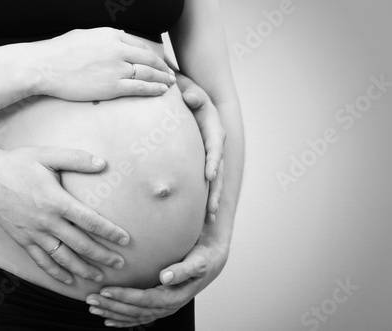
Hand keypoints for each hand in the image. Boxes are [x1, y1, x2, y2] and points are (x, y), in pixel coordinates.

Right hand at [0, 145, 129, 283]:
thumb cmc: (17, 163)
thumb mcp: (47, 155)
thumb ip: (76, 158)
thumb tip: (103, 163)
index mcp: (56, 201)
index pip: (90, 221)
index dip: (110, 232)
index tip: (125, 240)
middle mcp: (46, 222)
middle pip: (81, 244)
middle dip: (103, 256)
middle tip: (120, 264)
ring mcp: (33, 233)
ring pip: (63, 258)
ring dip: (82, 269)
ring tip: (99, 277)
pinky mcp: (22, 240)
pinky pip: (41, 261)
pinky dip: (55, 273)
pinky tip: (67, 280)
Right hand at [16, 28, 175, 100]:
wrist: (45, 67)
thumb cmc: (59, 52)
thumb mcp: (84, 35)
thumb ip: (104, 38)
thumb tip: (117, 37)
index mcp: (111, 35)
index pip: (139, 44)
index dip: (153, 54)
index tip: (158, 61)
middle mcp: (118, 49)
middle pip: (148, 58)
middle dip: (162, 67)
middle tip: (170, 74)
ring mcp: (116, 68)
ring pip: (148, 73)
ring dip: (162, 78)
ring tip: (170, 83)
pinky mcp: (112, 86)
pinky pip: (139, 87)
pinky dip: (154, 89)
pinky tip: (162, 91)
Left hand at [85, 221, 229, 327]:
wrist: (210, 261)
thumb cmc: (202, 257)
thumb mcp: (197, 261)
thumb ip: (182, 269)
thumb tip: (165, 277)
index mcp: (175, 295)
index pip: (145, 300)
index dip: (125, 297)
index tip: (106, 290)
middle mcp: (168, 305)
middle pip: (136, 310)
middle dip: (112, 306)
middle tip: (91, 299)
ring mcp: (164, 308)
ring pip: (134, 315)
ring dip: (113, 312)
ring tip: (93, 308)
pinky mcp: (160, 305)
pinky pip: (139, 317)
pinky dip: (123, 320)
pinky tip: (108, 320)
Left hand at [177, 72, 225, 223]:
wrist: (188, 94)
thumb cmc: (187, 91)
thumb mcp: (190, 88)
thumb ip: (192, 93)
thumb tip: (190, 97)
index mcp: (214, 130)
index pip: (215, 148)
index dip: (213, 161)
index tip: (209, 176)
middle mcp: (215, 145)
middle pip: (218, 171)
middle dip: (215, 190)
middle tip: (212, 209)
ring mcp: (209, 155)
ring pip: (214, 180)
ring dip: (212, 198)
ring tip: (210, 219)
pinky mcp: (201, 161)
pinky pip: (204, 181)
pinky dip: (203, 196)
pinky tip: (200, 214)